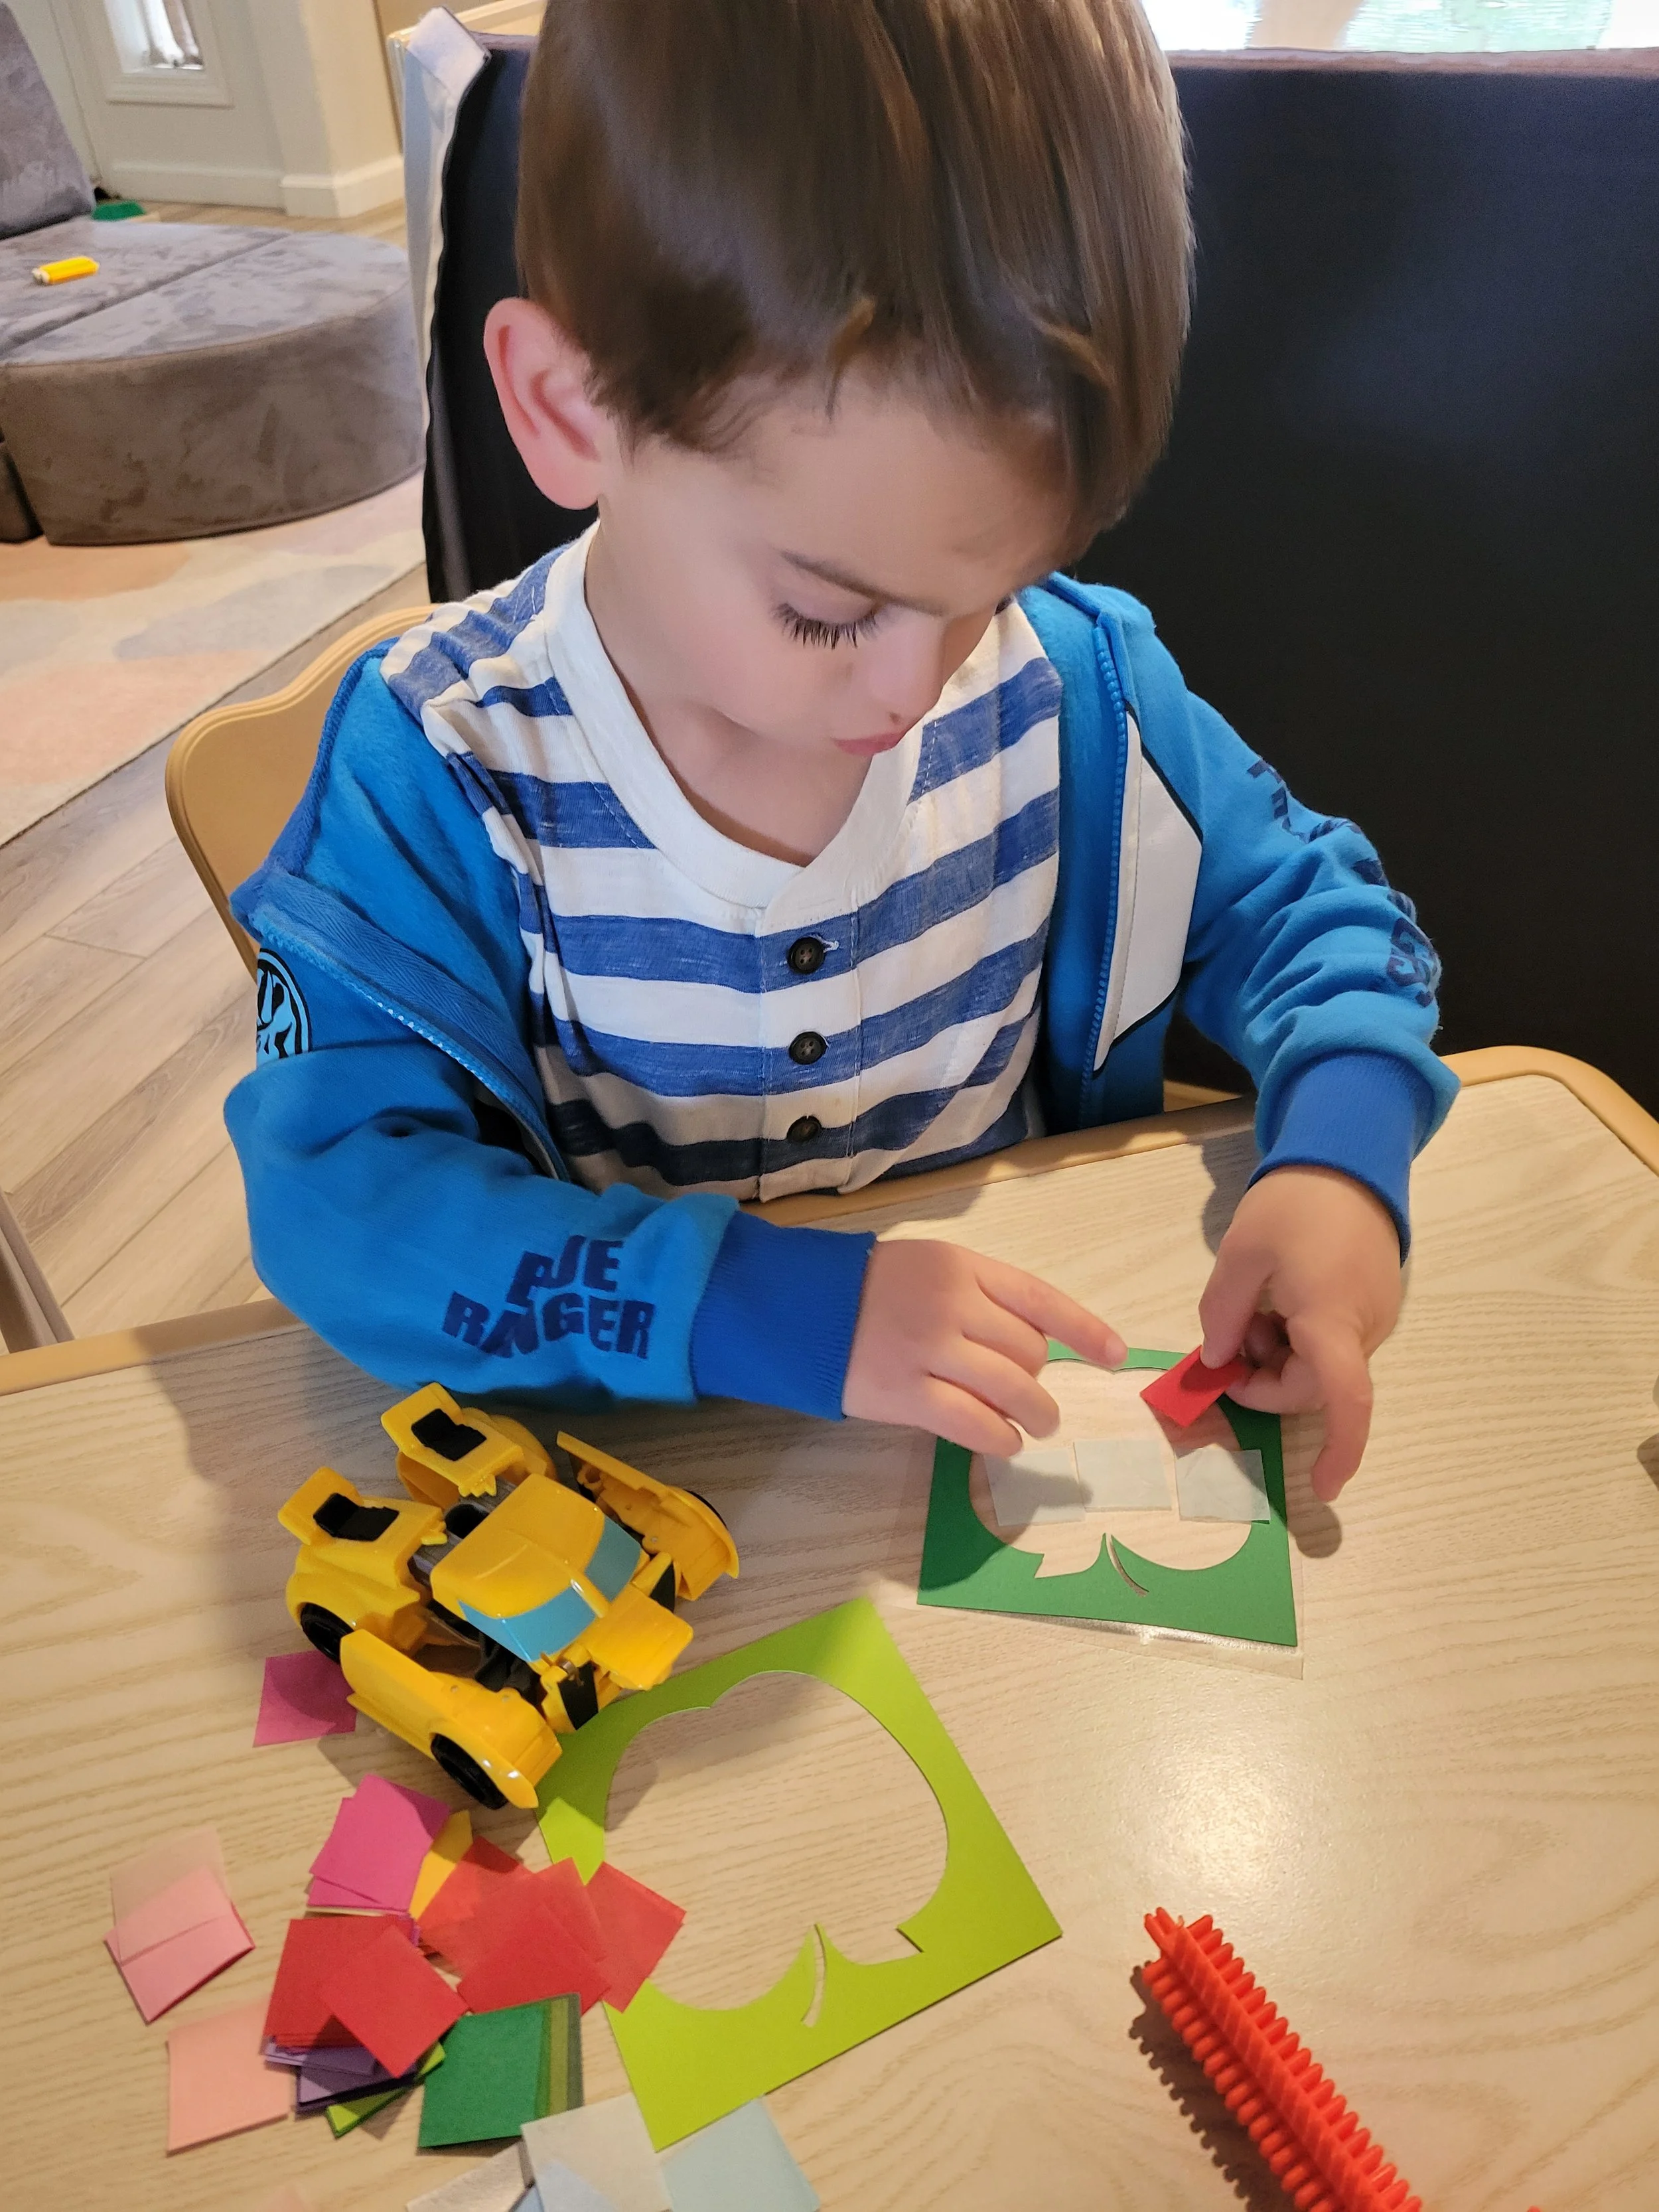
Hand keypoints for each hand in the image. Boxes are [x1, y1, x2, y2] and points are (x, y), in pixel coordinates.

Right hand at [843, 1239, 1124, 1455]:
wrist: (799, 1307)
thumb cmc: (869, 1289)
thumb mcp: (930, 1268)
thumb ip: (977, 1296)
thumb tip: (1031, 1351)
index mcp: (962, 1266)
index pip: (1040, 1299)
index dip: (1084, 1330)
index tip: (1115, 1355)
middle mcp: (953, 1304)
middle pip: (1028, 1351)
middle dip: (1036, 1376)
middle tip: (1028, 1391)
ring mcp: (930, 1350)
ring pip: (1012, 1389)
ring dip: (1035, 1414)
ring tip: (1037, 1426)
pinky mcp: (906, 1393)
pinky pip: (973, 1423)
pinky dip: (999, 1438)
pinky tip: (1004, 1442)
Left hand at [1198, 1166, 1402, 1501]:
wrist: (1347, 1157)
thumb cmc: (1293, 1203)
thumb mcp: (1240, 1255)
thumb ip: (1224, 1315)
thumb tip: (1219, 1362)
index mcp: (1332, 1319)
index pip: (1345, 1401)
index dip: (1337, 1450)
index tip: (1322, 1487)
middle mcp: (1364, 1327)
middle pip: (1315, 1386)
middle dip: (1266, 1379)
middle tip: (1228, 1340)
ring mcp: (1374, 1316)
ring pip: (1321, 1365)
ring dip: (1279, 1354)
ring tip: (1254, 1305)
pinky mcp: (1373, 1303)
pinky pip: (1332, 1341)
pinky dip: (1298, 1336)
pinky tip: (1279, 1296)